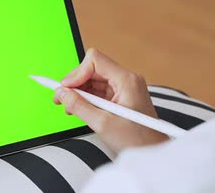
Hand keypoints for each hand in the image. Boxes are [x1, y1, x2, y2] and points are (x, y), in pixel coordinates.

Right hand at [53, 48, 168, 155]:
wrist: (153, 154)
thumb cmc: (136, 141)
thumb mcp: (102, 123)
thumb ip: (78, 106)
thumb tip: (61, 93)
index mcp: (127, 80)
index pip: (95, 60)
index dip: (77, 72)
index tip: (65, 88)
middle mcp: (126, 79)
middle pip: (92, 69)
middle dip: (75, 83)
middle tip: (61, 98)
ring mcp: (124, 87)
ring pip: (93, 79)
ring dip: (79, 91)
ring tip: (69, 107)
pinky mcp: (121, 96)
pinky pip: (98, 90)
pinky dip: (86, 98)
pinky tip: (78, 109)